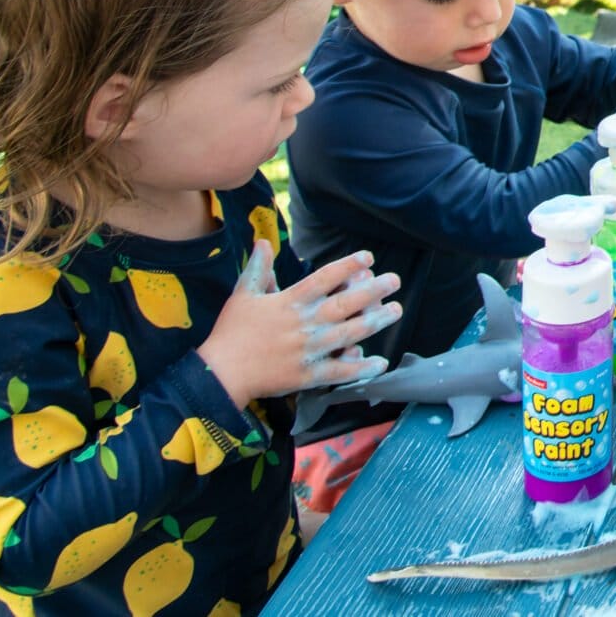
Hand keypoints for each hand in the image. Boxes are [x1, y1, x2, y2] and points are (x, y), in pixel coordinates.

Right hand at [197, 245, 400, 405]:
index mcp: (290, 302)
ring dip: (376, 321)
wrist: (219, 373)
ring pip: (350, 332)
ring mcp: (309, 349)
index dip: (348, 266)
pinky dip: (361, 367)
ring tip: (396, 311)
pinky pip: (340, 371)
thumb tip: (263, 241)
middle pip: (346, 303)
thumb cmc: (231, 332)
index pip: (325, 278)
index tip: (368, 257)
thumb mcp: (242, 294)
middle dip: (373, 290)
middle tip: (394, 280)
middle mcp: (304, 323)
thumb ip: (258, 268)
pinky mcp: (308, 374)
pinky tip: (380, 362)